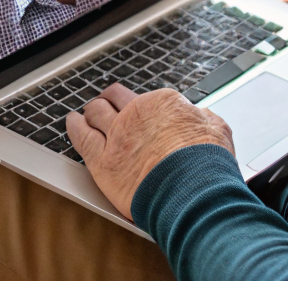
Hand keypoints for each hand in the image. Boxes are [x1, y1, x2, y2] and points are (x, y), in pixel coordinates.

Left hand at [67, 83, 234, 217]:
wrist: (191, 189)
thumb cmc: (206, 162)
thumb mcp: (217, 129)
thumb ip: (203, 119)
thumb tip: (202, 116)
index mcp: (164, 103)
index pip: (146, 99)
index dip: (144, 107)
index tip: (144, 114)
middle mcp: (137, 113)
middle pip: (115, 98)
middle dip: (111, 99)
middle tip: (107, 102)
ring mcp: (116, 135)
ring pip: (95, 112)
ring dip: (91, 112)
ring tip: (87, 113)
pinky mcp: (101, 160)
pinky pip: (80, 137)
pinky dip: (74, 127)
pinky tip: (71, 123)